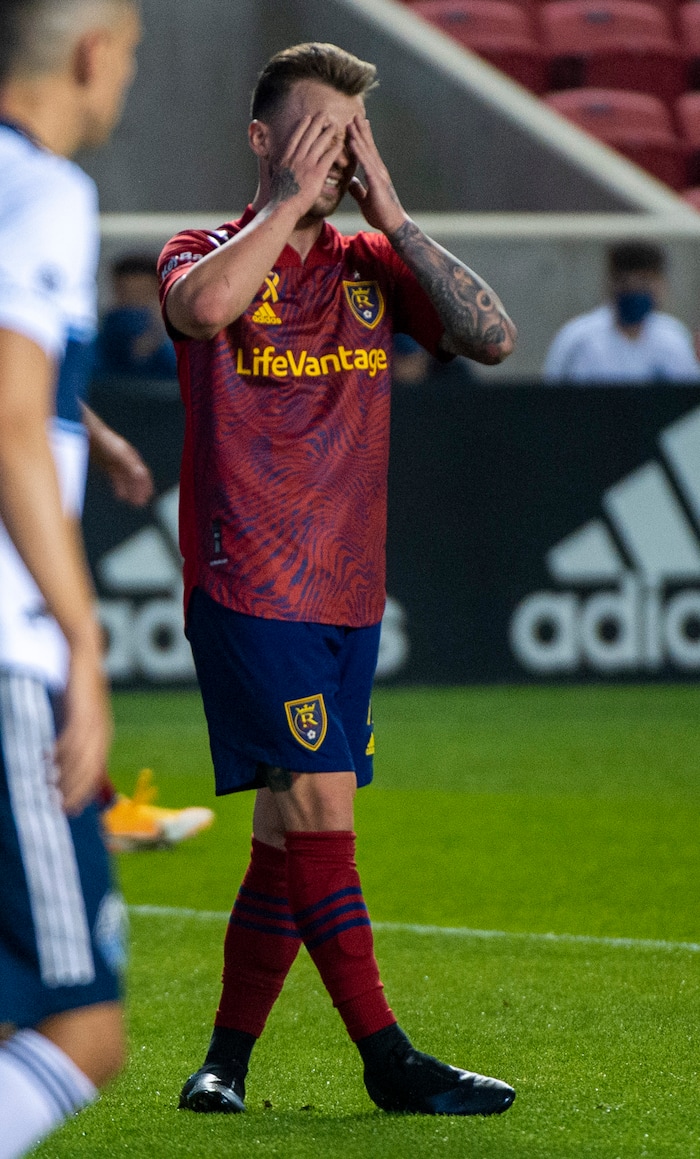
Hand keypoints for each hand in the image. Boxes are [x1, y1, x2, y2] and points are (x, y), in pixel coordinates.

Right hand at [55, 627, 112, 814]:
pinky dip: (60, 751)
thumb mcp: (79, 716)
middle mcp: (101, 732)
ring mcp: (94, 722)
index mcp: (102, 736)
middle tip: (58, 806)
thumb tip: (60, 761)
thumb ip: (74, 737)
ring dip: (65, 774)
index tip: (71, 810)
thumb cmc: (79, 689)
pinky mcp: (83, 710)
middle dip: (75, 790)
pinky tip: (47, 758)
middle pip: (90, 770)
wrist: (86, 656)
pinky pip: (73, 737)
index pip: (95, 772)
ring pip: (81, 757)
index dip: (84, 792)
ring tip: (49, 786)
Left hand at [103, 436, 153, 506]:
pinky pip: (117, 479)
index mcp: (132, 457)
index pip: (143, 473)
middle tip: (140, 504)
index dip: (146, 485)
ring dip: (131, 491)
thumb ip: (131, 464)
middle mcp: (126, 460)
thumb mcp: (120, 454)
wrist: (88, 434)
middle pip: (136, 478)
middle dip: (139, 491)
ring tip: (132, 503)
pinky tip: (120, 496)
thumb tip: (142, 475)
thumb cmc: (105, 442)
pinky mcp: (107, 465)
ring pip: (127, 480)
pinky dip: (120, 488)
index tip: (148, 497)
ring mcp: (116, 463)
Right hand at [269, 113, 345, 215]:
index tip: (308, 118)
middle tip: (324, 114)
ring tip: (334, 125)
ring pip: (319, 144)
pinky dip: (334, 150)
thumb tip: (274, 165)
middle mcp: (296, 158)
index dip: (302, 126)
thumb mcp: (274, 178)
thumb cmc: (278, 197)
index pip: (295, 137)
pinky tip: (340, 144)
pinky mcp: (316, 174)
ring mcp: (307, 165)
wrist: (283, 207)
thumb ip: (277, 168)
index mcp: (286, 158)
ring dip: (327, 132)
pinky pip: (328, 158)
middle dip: (316, 123)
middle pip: (308, 136)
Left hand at [346, 114, 407, 234]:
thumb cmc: (381, 214)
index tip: (355, 125)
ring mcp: (378, 175)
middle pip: (368, 146)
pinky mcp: (377, 182)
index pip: (367, 152)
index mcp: (375, 173)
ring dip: (358, 136)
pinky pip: (365, 164)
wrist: (393, 224)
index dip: (362, 138)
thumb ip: (358, 190)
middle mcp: (378, 170)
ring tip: (351, 122)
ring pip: (367, 151)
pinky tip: (352, 142)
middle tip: (354, 115)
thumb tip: (351, 182)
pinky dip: (358, 152)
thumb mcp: (365, 200)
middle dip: (361, 130)